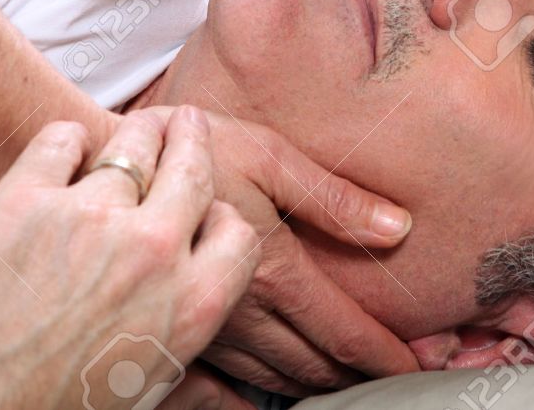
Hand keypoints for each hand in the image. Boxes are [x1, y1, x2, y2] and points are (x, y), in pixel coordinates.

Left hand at [0, 110, 259, 409]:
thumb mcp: (141, 400)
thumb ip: (195, 388)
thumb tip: (232, 403)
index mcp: (188, 304)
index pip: (237, 234)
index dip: (221, 218)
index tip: (207, 210)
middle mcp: (149, 251)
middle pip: (191, 168)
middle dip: (192, 138)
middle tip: (187, 122)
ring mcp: (87, 216)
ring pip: (130, 144)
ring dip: (138, 132)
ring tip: (136, 124)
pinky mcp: (24, 197)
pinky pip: (61, 139)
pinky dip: (67, 139)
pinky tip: (66, 146)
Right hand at [191, 111, 418, 394]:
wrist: (110, 163)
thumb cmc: (195, 148)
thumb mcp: (270, 155)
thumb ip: (335, 199)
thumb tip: (399, 228)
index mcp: (273, 268)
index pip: (345, 332)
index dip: (389, 356)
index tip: (423, 366)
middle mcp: (243, 311)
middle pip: (317, 366)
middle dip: (365, 376)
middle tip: (403, 375)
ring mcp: (210, 326)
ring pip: (277, 378)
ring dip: (322, 384)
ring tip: (357, 379)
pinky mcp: (181, 327)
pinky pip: (230, 382)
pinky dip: (267, 389)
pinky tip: (281, 388)